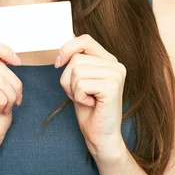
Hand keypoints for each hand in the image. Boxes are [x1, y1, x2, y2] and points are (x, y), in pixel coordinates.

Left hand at [55, 34, 125, 154]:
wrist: (100, 135)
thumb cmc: (88, 108)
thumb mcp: (79, 79)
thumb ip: (77, 61)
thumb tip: (67, 41)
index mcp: (108, 60)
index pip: (84, 39)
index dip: (67, 48)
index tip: (57, 63)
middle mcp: (115, 65)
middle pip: (75, 59)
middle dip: (68, 79)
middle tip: (80, 94)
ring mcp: (116, 75)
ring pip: (76, 71)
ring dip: (73, 89)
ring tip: (86, 98)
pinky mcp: (112, 86)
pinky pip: (81, 84)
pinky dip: (79, 97)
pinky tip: (91, 104)